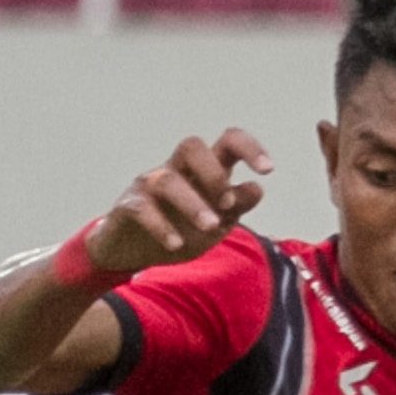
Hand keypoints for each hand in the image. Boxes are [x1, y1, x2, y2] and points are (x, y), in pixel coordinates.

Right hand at [88, 130, 271, 277]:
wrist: (132, 252)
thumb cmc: (179, 229)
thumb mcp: (216, 223)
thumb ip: (237, 206)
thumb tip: (256, 188)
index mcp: (202, 171)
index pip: (227, 142)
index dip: (249, 148)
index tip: (268, 170)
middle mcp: (175, 170)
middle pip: (191, 145)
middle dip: (213, 173)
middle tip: (228, 205)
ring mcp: (149, 185)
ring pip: (167, 180)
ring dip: (193, 204)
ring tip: (210, 228)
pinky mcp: (127, 206)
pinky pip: (142, 208)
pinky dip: (161, 226)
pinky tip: (175, 245)